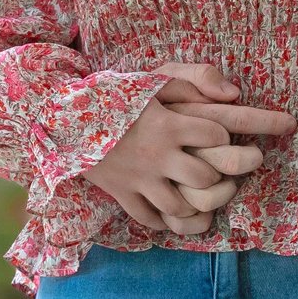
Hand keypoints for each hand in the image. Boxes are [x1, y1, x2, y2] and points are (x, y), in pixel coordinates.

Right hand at [84, 63, 293, 234]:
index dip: (224, 136)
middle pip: (203, 178)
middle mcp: (157, 155)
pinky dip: (163, 220)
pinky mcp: (121, 193)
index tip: (220, 136)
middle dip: (218, 177)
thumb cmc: (112, 94)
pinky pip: (148, 218)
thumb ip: (195, 79)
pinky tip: (170, 211)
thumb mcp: (154, 78)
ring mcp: (138, 179)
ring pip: (179, 205)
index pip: (215, 136)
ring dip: (196, 204)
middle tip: (222, 173)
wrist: (62, 116)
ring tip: (202, 195)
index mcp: (168, 125)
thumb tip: (235, 94)